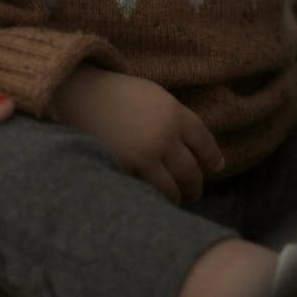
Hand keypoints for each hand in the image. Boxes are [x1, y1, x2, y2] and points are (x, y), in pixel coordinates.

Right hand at [51, 66, 224, 203]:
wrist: (80, 96)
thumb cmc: (119, 95)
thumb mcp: (155, 97)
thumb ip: (177, 119)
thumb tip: (197, 149)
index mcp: (174, 114)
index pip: (204, 143)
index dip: (212, 158)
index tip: (216, 168)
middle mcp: (163, 137)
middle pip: (190, 171)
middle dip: (195, 186)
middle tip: (194, 192)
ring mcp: (143, 156)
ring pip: (171, 189)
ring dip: (176, 198)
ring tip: (176, 200)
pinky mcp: (124, 171)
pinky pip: (146, 192)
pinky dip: (153, 199)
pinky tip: (153, 200)